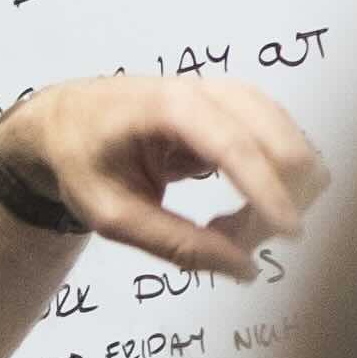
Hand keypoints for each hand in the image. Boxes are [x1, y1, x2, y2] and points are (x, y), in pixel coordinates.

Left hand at [0, 74, 329, 280]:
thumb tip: (245, 268)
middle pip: (273, 135)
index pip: (233, 146)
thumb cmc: (82, 165)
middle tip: (249, 243)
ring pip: (284, 134)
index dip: (267, 190)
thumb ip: (176, 243)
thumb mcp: (114, 216)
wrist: (65, 123)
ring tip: (242, 230)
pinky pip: (275, 139)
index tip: (291, 232)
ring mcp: (223, 92)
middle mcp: (203, 89)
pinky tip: (244, 212)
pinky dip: (273, 177)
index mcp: (164, 107)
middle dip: (279, 193)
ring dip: (281, 187)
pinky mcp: (234, 106)